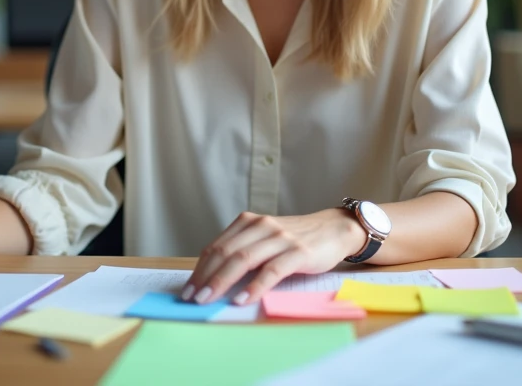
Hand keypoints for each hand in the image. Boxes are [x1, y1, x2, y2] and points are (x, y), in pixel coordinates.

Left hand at [182, 209, 364, 305]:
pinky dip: (254, 285)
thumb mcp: (265, 239)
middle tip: (192, 299)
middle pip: (225, 253)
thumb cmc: (296, 240)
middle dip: (205, 277)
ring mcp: (279, 238)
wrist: (334, 229)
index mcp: (248, 222)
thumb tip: (213, 280)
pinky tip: (242, 299)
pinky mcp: (298, 251)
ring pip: (243, 260)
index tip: (187, 290)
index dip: (199, 269)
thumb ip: (243, 252)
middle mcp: (261, 226)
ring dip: (222, 281)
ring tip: (208, 300)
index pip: (216, 247)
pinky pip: (271, 270)